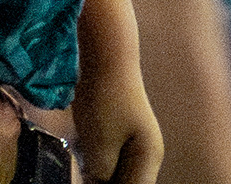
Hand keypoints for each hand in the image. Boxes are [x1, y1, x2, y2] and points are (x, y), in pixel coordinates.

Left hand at [74, 35, 163, 183]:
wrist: (106, 59)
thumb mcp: (101, 146)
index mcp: (148, 158)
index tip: (91, 183)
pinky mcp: (118, 136)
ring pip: (117, 175)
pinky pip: (109, 162)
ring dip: (100, 179)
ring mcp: (133, 144)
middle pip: (127, 183)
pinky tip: (82, 165)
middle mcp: (145, 155)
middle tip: (84, 178)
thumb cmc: (106, 100)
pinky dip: (96, 169)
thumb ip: (102, 176)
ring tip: (82, 173)